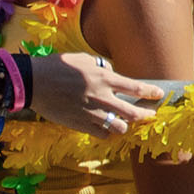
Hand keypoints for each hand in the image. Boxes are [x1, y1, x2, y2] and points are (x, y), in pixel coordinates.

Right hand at [31, 52, 164, 137]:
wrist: (34, 82)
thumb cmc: (57, 66)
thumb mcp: (82, 59)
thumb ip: (101, 66)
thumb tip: (112, 73)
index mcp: (104, 78)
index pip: (136, 88)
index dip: (151, 93)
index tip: (159, 95)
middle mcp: (102, 97)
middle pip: (133, 113)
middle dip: (146, 115)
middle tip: (151, 116)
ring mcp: (91, 113)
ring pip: (120, 128)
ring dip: (125, 126)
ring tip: (125, 123)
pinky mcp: (80, 125)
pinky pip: (102, 134)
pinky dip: (107, 132)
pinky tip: (106, 128)